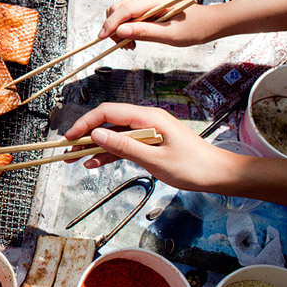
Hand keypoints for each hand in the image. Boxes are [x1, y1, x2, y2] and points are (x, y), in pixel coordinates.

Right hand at [65, 103, 237, 192]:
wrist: (218, 174)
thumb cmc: (194, 167)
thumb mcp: (155, 160)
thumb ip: (124, 146)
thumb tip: (97, 134)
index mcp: (148, 117)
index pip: (108, 112)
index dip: (86, 123)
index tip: (71, 136)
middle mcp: (146, 120)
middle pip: (108, 122)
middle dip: (86, 135)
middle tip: (67, 149)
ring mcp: (148, 131)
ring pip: (113, 135)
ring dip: (94, 146)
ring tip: (75, 159)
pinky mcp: (150, 142)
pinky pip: (124, 145)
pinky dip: (109, 153)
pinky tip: (94, 162)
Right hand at [98, 0, 210, 47]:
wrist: (208, 23)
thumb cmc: (194, 28)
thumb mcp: (170, 35)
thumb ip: (144, 32)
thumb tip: (121, 31)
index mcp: (154, 0)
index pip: (124, 10)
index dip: (110, 24)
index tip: (102, 38)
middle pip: (118, 9)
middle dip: (114, 27)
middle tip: (123, 46)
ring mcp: (147, 0)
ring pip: (121, 12)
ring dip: (119, 29)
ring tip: (130, 44)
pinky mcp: (147, 5)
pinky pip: (129, 15)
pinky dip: (126, 27)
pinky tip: (134, 38)